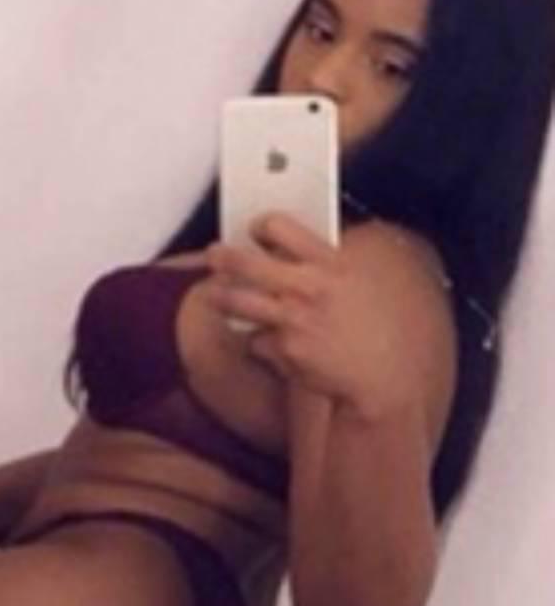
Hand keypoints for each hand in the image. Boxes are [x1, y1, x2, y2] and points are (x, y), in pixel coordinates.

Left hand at [204, 213, 404, 411]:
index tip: (258, 230)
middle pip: (244, 263)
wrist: (390, 379)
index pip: (280, 227)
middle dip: (223, 257)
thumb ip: (340, 258)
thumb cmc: (388, 326)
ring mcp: (293, 320)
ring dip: (222, 297)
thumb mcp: (374, 276)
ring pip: (235, 301)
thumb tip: (312, 246)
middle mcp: (308, 288)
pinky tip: (274, 341)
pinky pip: (257, 340)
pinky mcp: (285, 351)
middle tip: (215, 255)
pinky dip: (262, 341)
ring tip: (216, 294)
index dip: (262, 226)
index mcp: (331, 263)